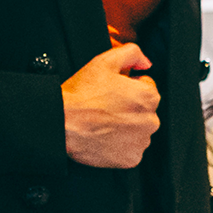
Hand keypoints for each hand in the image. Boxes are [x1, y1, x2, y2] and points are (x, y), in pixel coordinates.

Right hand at [61, 42, 157, 168]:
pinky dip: (120, 146)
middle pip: (144, 111)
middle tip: (107, 107)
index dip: (128, 88)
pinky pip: (130, 150)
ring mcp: (141, 142)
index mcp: (148, 97)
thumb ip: (132, 53)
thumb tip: (144, 62)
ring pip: (138, 131)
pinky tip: (105, 136)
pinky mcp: (131, 159)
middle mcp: (150, 121)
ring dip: (126, 127)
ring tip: (104, 122)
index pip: (147, 89)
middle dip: (129, 108)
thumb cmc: (81, 96)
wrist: (62, 122)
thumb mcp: (105, 61)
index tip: (114, 92)